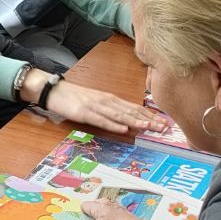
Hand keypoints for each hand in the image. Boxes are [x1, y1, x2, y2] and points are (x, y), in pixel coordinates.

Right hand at [30, 79, 165, 136]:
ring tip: (149, 127)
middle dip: (149, 120)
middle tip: (164, 128)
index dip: (151, 116)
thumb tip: (128, 120)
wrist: (55, 91)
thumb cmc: (76, 98)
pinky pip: (101, 120)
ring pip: (120, 115)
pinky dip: (113, 124)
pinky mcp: (84, 113)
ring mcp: (96, 106)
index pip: (135, 108)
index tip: (165, 122)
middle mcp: (107, 101)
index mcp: (111, 99)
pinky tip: (123, 128)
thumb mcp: (97, 102)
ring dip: (136, 121)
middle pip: (132, 112)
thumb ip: (112, 110)